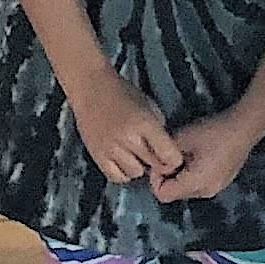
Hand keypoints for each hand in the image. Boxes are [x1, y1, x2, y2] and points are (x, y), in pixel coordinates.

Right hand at [68, 66, 186, 190]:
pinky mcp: (97, 155)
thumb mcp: (149, 105)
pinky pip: (116, 176)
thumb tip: (166, 149)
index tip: (171, 155)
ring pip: (135, 173)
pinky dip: (122, 172)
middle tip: (152, 152)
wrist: (91, 87)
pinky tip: (123, 160)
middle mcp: (129, 139)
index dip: (174, 159)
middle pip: (154, 166)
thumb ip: (159, 128)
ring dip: (139, 166)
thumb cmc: (120, 92)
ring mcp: (111, 148)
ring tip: (134, 153)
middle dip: (157, 162)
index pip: (170, 156)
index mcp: (145, 124)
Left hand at [153, 100, 264, 206]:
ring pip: (186, 189)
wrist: (244, 127)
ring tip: (186, 154)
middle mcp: (205, 192)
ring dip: (180, 175)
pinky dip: (192, 174)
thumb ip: (163, 154)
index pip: (162, 195)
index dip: (155, 178)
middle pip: (175, 193)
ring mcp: (216, 188)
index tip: (160, 160)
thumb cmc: (212, 131)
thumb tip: (156, 164)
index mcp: (195, 183)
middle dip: (168, 177)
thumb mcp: (182, 137)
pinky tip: (198, 156)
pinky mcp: (222, 182)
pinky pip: (198, 184)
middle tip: (172, 155)